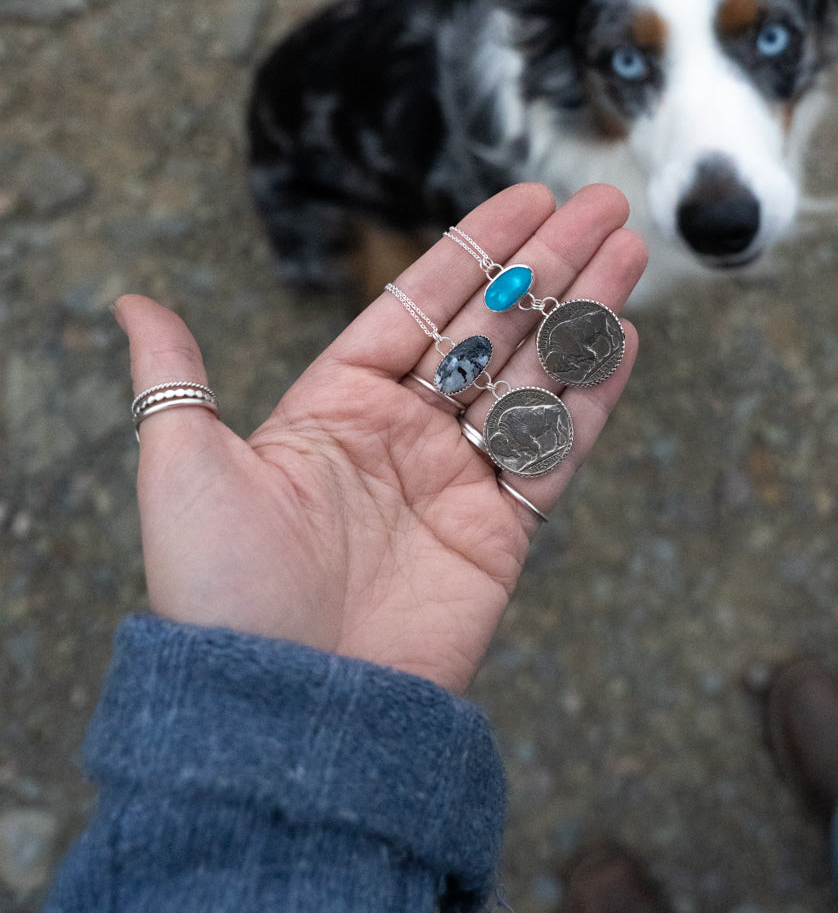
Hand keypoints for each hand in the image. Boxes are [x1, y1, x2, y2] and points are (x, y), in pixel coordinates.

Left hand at [115, 183, 645, 693]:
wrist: (282, 711)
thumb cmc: (221, 592)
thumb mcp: (183, 466)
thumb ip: (176, 377)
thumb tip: (130, 299)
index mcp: (337, 404)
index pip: (422, 302)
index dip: (479, 248)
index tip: (530, 200)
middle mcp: (404, 434)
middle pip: (492, 327)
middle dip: (550, 263)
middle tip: (605, 205)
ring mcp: (457, 482)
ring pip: (535, 376)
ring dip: (584, 310)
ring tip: (632, 250)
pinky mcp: (500, 536)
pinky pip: (556, 450)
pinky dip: (593, 395)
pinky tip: (622, 337)